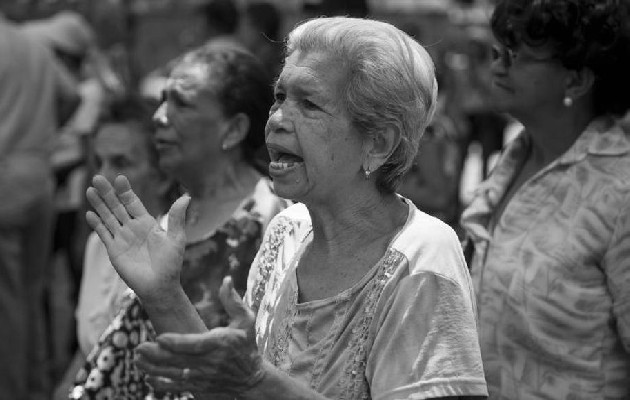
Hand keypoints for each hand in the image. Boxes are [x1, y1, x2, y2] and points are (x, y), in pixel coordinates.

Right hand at [85, 174, 189, 300]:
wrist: (160, 286)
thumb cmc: (170, 264)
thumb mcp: (176, 238)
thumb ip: (176, 218)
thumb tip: (186, 197)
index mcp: (147, 223)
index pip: (133, 202)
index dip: (125, 191)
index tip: (120, 178)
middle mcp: (133, 228)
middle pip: (117, 206)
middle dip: (108, 193)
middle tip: (98, 177)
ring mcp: (122, 239)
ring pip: (108, 217)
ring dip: (99, 204)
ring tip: (89, 190)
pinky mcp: (114, 251)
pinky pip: (104, 234)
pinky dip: (97, 224)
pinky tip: (89, 214)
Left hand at [135, 277, 263, 396]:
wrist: (253, 380)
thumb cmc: (247, 345)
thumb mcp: (245, 321)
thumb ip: (233, 301)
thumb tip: (227, 279)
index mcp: (219, 344)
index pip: (194, 344)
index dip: (176, 343)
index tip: (159, 337)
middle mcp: (211, 363)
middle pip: (180, 361)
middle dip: (157, 356)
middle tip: (139, 348)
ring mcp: (205, 378)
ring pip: (175, 375)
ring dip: (154, 369)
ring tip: (138, 361)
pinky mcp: (200, 389)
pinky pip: (178, 388)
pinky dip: (162, 384)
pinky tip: (148, 378)